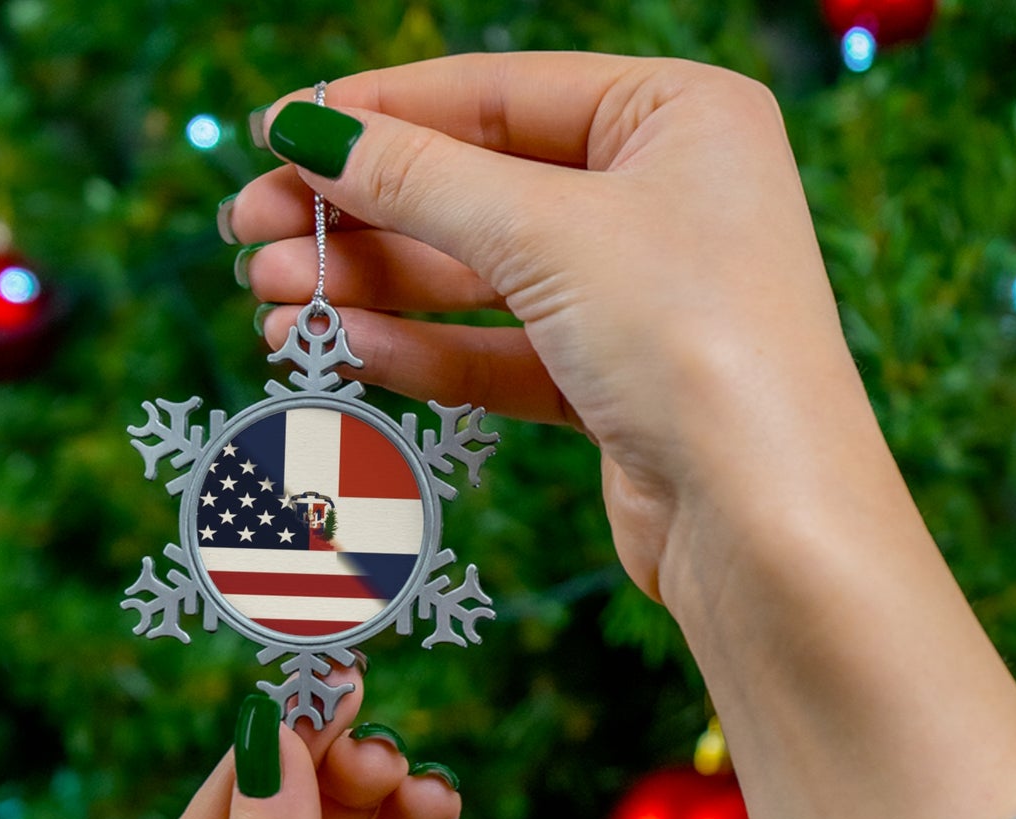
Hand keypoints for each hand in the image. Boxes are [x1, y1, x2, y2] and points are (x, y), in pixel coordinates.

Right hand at [229, 53, 874, 602]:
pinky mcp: (615, 387)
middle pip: (479, 189)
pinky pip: (502, 353)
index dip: (379, 113)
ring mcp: (639, 298)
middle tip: (250, 235)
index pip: (498, 94)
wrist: (765, 526)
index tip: (275, 133)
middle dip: (361, 215)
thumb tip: (308, 130)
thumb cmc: (693, 343)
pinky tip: (345, 351)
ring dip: (375, 289)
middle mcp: (664, 198)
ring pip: (481, 279)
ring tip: (272, 303)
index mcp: (678, 116)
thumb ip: (420, 179)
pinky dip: (425, 352)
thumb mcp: (546, 233)